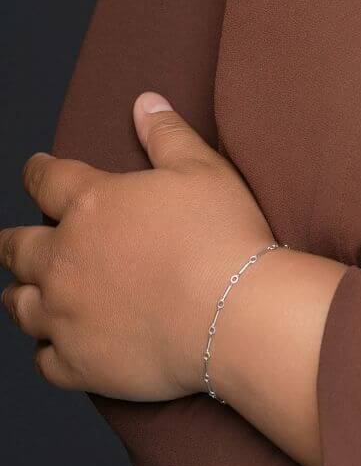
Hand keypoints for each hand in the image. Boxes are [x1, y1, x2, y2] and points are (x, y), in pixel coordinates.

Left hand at [1, 94, 276, 400]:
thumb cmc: (222, 236)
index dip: (37, 171)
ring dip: (21, 294)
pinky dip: (46, 349)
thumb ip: (167, 134)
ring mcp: (65, 315)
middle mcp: (63, 260)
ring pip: (20, 306)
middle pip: (17, 248)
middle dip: (13, 241)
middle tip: (13, 241)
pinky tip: (55, 344)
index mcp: (91, 205)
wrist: (233, 313)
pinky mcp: (76, 362)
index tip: (35, 168)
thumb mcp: (202, 169)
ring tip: (25, 293)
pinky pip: (43, 359)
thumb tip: (144, 102)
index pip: (46, 179)